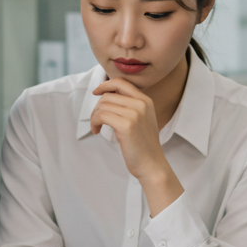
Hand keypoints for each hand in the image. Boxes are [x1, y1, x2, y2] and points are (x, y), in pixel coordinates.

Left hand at [90, 78, 182, 215]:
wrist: (152, 164)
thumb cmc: (143, 145)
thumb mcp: (142, 120)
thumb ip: (130, 106)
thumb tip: (107, 96)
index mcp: (146, 101)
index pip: (121, 82)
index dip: (105, 84)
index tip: (96, 91)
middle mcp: (141, 104)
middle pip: (108, 95)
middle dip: (97, 107)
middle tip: (97, 121)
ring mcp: (134, 114)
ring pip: (103, 105)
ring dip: (94, 116)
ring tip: (97, 127)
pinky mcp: (126, 125)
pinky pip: (101, 116)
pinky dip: (94, 122)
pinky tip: (97, 131)